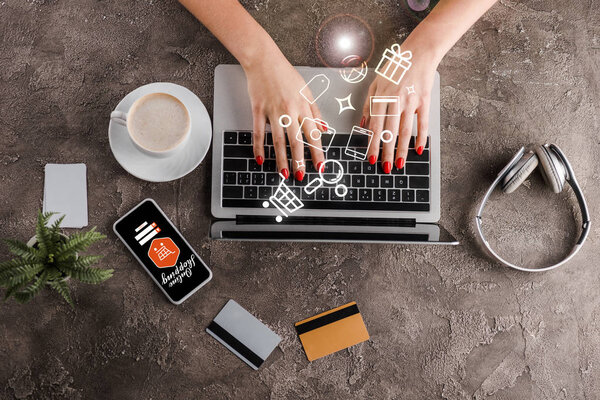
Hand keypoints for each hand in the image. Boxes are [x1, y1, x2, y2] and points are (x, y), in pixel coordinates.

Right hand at [244, 53, 324, 180]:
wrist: (263, 59)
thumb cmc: (285, 74)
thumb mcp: (306, 91)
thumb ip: (315, 112)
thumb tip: (325, 130)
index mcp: (303, 106)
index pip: (313, 134)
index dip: (317, 151)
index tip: (320, 165)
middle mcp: (289, 110)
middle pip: (296, 141)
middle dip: (300, 161)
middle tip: (301, 176)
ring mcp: (272, 111)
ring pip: (278, 140)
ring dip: (282, 159)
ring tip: (284, 173)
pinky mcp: (258, 110)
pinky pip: (258, 133)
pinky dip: (259, 147)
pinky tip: (261, 159)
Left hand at [361, 39, 438, 172]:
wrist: (418, 53)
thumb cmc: (395, 69)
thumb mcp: (375, 84)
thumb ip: (368, 105)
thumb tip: (363, 125)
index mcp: (380, 97)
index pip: (375, 126)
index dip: (373, 144)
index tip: (371, 158)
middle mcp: (395, 100)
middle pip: (389, 132)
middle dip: (386, 152)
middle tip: (385, 167)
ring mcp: (410, 100)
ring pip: (405, 130)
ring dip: (402, 149)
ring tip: (399, 164)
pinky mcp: (424, 100)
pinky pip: (422, 123)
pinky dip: (421, 137)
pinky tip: (419, 149)